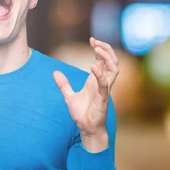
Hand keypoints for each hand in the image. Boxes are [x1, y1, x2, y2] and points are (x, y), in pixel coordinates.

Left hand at [53, 37, 119, 151]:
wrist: (86, 129)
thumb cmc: (82, 114)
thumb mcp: (69, 96)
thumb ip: (63, 84)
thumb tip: (55, 72)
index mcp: (95, 81)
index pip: (102, 61)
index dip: (99, 49)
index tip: (92, 40)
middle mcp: (102, 83)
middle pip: (111, 62)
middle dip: (106, 50)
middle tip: (96, 41)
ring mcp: (104, 91)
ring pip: (114, 70)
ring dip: (107, 58)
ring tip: (98, 49)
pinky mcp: (103, 99)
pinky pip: (105, 85)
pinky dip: (100, 75)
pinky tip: (93, 67)